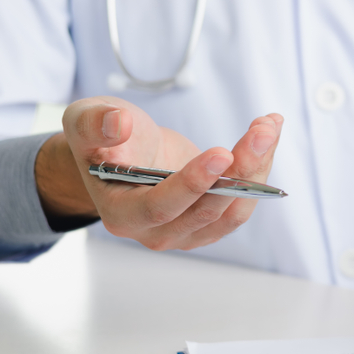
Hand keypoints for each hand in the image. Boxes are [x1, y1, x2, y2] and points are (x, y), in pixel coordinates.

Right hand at [52, 96, 281, 249]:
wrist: (122, 155)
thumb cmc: (102, 142)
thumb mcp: (85, 122)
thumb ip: (95, 124)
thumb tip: (119, 124)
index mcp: (123, 214)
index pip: (161, 207)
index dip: (192, 183)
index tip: (221, 153)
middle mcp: (158, 231)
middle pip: (207, 210)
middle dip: (240, 170)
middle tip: (261, 133)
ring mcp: (189, 231)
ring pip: (234, 210)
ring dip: (258, 168)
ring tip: (268, 128)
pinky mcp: (212, 221)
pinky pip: (242, 201)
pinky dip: (259, 168)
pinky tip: (268, 135)